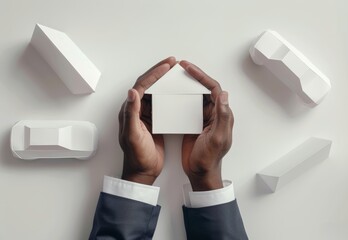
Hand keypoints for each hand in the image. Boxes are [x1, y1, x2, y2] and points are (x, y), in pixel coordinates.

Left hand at [119, 57, 176, 184]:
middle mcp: (136, 110)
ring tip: (175, 73)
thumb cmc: (136, 156)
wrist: (142, 172)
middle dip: (159, 72)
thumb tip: (131, 92)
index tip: (166, 66)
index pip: (141, 85)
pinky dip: (168, 94)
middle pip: (148, 84)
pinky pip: (160, 102)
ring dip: (164, 81)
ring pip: (155, 92)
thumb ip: (131, 114)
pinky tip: (176, 92)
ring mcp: (145, 115)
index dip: (154, 74)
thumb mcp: (133, 135)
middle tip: (172, 63)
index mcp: (129, 110)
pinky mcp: (153, 121)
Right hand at [180, 60, 233, 190]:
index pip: (214, 89)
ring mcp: (203, 118)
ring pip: (196, 96)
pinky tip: (172, 95)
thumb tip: (224, 95)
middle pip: (204, 89)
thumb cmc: (209, 159)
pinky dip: (181, 98)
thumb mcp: (217, 138)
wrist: (200, 173)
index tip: (188, 68)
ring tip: (174, 78)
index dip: (201, 76)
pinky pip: (188, 106)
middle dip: (193, 77)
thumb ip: (222, 117)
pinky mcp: (193, 123)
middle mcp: (213, 114)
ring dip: (187, 86)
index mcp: (222, 115)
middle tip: (179, 68)